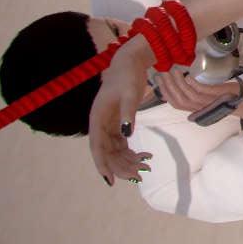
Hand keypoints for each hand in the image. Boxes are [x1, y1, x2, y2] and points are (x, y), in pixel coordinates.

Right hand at [89, 39, 154, 185]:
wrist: (130, 63)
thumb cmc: (127, 76)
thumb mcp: (130, 93)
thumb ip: (128, 113)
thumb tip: (126, 135)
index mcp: (97, 118)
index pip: (96, 147)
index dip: (102, 164)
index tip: (110, 180)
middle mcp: (100, 125)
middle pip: (107, 153)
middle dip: (121, 165)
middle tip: (140, 173)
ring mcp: (108, 126)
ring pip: (115, 151)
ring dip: (128, 161)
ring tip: (146, 166)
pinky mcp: (117, 124)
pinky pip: (121, 144)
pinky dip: (131, 152)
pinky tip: (145, 155)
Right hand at [150, 67, 241, 114]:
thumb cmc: (224, 96)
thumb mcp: (205, 96)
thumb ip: (192, 92)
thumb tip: (176, 84)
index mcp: (195, 108)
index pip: (175, 104)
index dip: (165, 93)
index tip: (158, 81)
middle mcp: (199, 108)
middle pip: (179, 100)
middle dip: (168, 86)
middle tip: (162, 73)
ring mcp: (208, 102)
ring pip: (188, 96)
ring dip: (178, 83)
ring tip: (173, 70)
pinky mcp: (216, 96)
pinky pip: (201, 91)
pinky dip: (193, 84)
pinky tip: (187, 75)